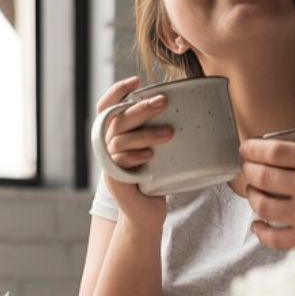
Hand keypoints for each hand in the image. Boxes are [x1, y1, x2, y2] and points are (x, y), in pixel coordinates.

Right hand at [96, 76, 172, 227]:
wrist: (146, 214)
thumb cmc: (155, 177)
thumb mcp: (156, 148)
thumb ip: (159, 128)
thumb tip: (188, 104)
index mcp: (115, 135)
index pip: (106, 106)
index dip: (116, 91)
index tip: (136, 81)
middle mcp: (107, 146)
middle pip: (116, 118)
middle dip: (140, 108)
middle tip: (164, 101)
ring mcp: (108, 163)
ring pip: (119, 138)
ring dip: (145, 133)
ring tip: (169, 133)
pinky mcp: (114, 179)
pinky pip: (119, 161)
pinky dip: (135, 156)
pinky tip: (150, 157)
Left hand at [240, 138, 294, 267]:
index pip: (275, 151)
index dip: (253, 149)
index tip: (247, 149)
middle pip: (262, 176)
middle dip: (249, 172)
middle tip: (247, 171)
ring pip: (263, 206)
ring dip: (253, 198)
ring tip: (253, 195)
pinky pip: (274, 237)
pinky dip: (261, 231)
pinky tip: (259, 226)